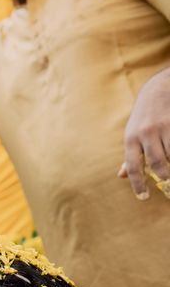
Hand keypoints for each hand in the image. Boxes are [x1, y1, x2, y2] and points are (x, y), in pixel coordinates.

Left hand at [120, 68, 169, 199]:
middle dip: (164, 177)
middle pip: (156, 162)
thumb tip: (121, 175)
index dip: (137, 184)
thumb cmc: (144, 116)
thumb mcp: (132, 133)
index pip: (133, 166)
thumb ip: (130, 155)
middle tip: (169, 185)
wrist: (160, 88)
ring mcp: (164, 127)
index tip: (143, 198)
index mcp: (131, 139)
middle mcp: (145, 133)